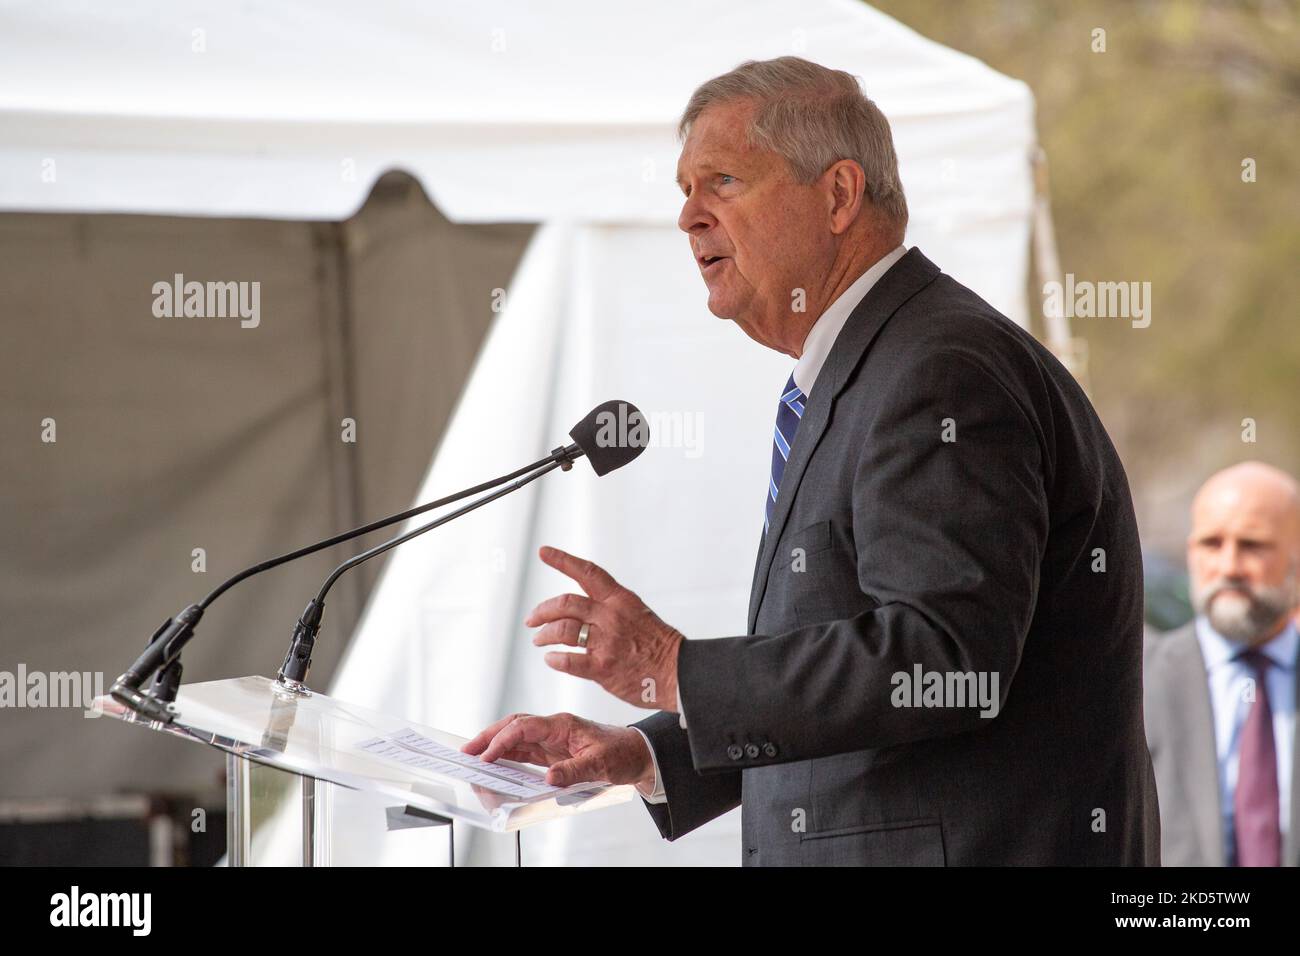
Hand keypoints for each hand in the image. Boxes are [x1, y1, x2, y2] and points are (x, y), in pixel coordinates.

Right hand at [461, 712, 655, 789]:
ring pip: (516, 736)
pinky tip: (495, 761)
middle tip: (466, 750)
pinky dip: (507, 754)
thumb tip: (548, 777)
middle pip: (514, 725)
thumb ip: (574, 771)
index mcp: (562, 725)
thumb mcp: (600, 764)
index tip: (487, 756)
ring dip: (494, 744)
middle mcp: (553, 728)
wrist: (637, 753)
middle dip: (489, 736)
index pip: (525, 727)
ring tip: (473, 755)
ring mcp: (552, 739)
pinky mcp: (553, 750)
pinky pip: (525, 749)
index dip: (503, 740)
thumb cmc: (621, 753)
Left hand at [526, 546, 683, 709]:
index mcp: (620, 600)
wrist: (679, 672)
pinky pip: (569, 660)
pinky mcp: (603, 668)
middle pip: (565, 604)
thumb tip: (585, 611)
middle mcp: (611, 616)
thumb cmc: (660, 646)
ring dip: (544, 635)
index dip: (562, 560)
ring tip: (538, 641)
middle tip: (531, 619)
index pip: (587, 572)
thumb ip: (612, 609)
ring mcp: (607, 641)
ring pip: (562, 630)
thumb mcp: (638, 614)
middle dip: (542, 610)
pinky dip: (555, 659)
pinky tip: (551, 660)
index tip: (543, 552)